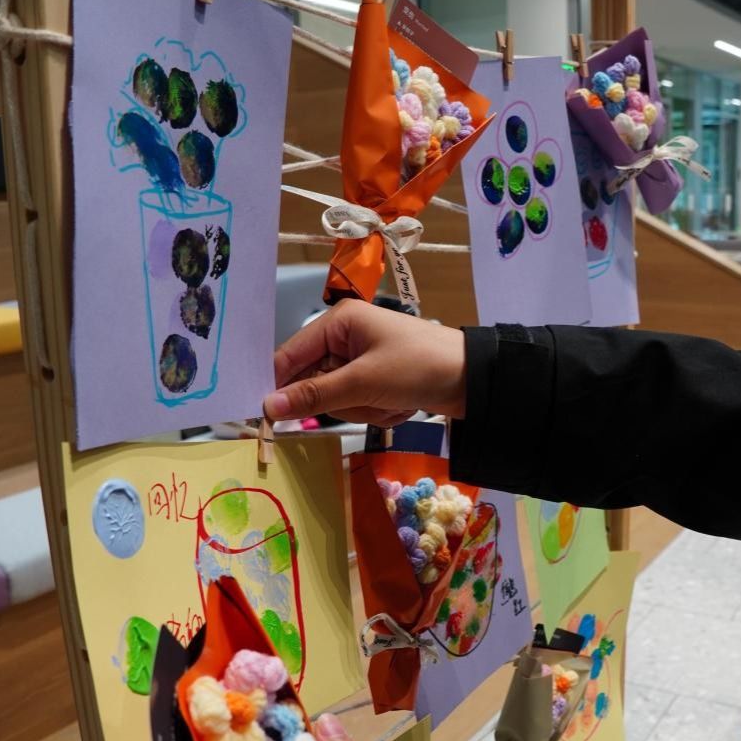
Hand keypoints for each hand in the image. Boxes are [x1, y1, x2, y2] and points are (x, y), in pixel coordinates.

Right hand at [266, 299, 465, 424]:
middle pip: (315, 384)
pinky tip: (401, 406)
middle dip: (344, 401)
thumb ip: (314, 395)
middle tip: (371, 399)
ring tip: (392, 401)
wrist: (473, 380)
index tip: (266, 417)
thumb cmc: (416, 367)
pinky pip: (358, 405)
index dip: (278, 386)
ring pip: (337, 400)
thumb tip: (268, 406)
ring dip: (364, 409)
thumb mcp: (363, 382)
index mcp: (338, 322)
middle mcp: (345, 337)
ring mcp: (361, 361)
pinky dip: (378, 412)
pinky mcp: (376, 380)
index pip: (290, 356)